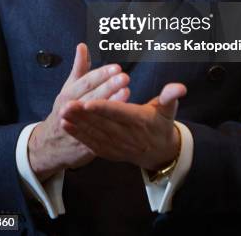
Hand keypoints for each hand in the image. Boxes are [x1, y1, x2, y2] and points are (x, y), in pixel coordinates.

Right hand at [28, 43, 129, 181]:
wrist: (49, 145)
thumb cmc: (65, 109)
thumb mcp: (69, 88)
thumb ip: (79, 68)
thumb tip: (83, 46)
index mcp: (68, 95)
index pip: (86, 82)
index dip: (101, 74)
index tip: (116, 67)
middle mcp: (71, 110)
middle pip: (92, 96)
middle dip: (108, 86)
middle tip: (125, 77)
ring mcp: (78, 127)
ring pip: (95, 115)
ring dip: (111, 103)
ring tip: (127, 91)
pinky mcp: (85, 144)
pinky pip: (99, 134)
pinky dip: (109, 125)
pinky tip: (122, 117)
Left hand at [59, 82, 186, 170]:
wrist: (160, 153)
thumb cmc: (162, 124)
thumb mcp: (169, 109)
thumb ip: (171, 96)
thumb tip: (180, 87)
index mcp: (139, 121)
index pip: (119, 113)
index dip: (103, 108)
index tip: (88, 102)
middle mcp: (127, 135)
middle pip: (102, 124)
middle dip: (82, 115)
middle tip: (65, 104)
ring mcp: (117, 145)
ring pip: (94, 134)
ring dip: (77, 125)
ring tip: (61, 113)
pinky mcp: (109, 151)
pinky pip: (92, 144)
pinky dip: (78, 135)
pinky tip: (65, 126)